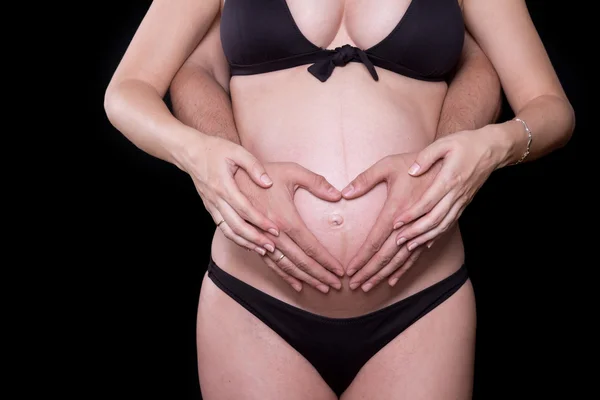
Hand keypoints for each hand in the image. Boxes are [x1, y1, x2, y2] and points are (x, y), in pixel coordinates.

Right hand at [184, 135, 279, 254]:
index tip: (275, 229)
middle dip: (255, 238)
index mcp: (224, 186)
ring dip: (245, 242)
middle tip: (272, 247)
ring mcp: (212, 205)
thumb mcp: (237, 151)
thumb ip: (253, 166)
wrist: (190, 152)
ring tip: (262, 250)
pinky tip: (248, 243)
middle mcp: (216, 199)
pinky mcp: (210, 208)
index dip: (260, 221)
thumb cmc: (215, 149)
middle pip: (236, 225)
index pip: (245, 209)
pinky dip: (235, 238)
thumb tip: (268, 182)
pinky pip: (223, 227)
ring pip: (228, 230)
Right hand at [234, 162, 343, 292]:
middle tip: (336, 286)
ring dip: (305, 279)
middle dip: (320, 276)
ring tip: (322, 288)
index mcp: (285, 219)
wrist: (230, 176)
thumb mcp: (292, 171)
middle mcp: (273, 234)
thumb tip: (338, 195)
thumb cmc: (264, 172)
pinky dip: (284, 276)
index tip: (340, 271)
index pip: (310, 246)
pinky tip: (296, 284)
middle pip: (301, 261)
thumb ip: (316, 182)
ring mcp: (262, 240)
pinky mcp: (254, 241)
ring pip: (286, 266)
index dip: (326, 261)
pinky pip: (270, 264)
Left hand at [340, 153, 441, 290]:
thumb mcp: (388, 165)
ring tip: (369, 287)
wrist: (449, 163)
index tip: (349, 270)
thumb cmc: (414, 162)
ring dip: (384, 274)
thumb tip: (344, 193)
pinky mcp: (430, 231)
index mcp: (397, 209)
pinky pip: (416, 255)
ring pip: (401, 259)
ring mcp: (421, 229)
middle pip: (387, 255)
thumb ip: (365, 179)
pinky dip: (403, 269)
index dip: (362, 258)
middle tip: (354, 286)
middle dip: (369, 272)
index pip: (376, 241)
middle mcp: (409, 224)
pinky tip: (393, 280)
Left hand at [394, 128, 500, 250]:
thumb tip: (412, 171)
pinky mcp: (464, 203)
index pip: (428, 202)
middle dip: (415, 232)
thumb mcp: (444, 143)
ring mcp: (462, 200)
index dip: (411, 214)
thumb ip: (426, 156)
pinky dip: (438, 235)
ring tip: (408, 246)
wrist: (493, 148)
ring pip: (443, 225)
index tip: (396, 223)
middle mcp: (456, 194)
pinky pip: (450, 223)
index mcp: (449, 179)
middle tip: (397, 240)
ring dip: (425, 237)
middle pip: (434, 219)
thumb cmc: (466, 143)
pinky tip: (426, 242)